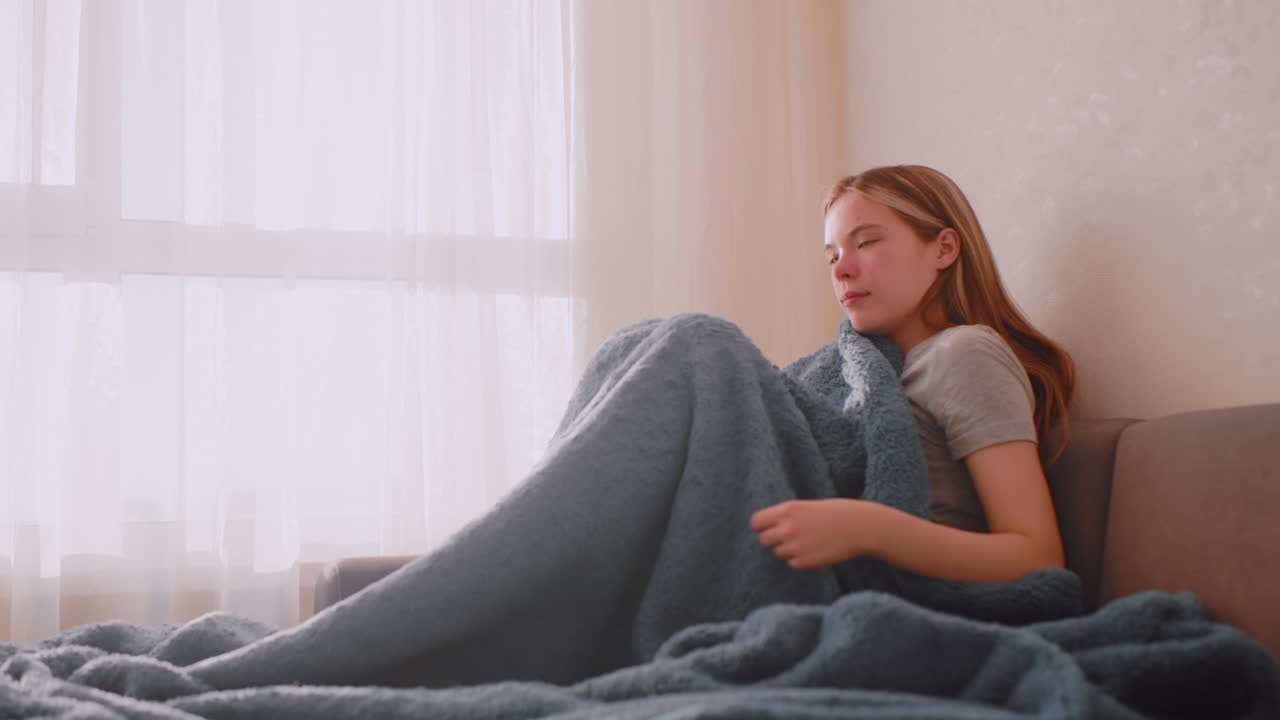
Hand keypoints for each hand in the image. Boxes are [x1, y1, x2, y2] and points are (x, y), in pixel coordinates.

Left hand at [749, 498, 879, 568]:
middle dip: (774, 539)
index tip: (770, 527)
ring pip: (778, 552)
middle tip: (792, 536)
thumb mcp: (807, 506)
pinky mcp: (805, 562)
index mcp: (787, 510)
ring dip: (788, 549)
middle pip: (764, 539)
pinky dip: (800, 559)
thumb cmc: (837, 513)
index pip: (756, 522)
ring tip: (809, 541)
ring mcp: (795, 546)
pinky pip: (792, 563)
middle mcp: (787, 528)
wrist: (861, 527)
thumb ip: (787, 516)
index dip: (762, 526)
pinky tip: (816, 550)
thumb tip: (768, 527)